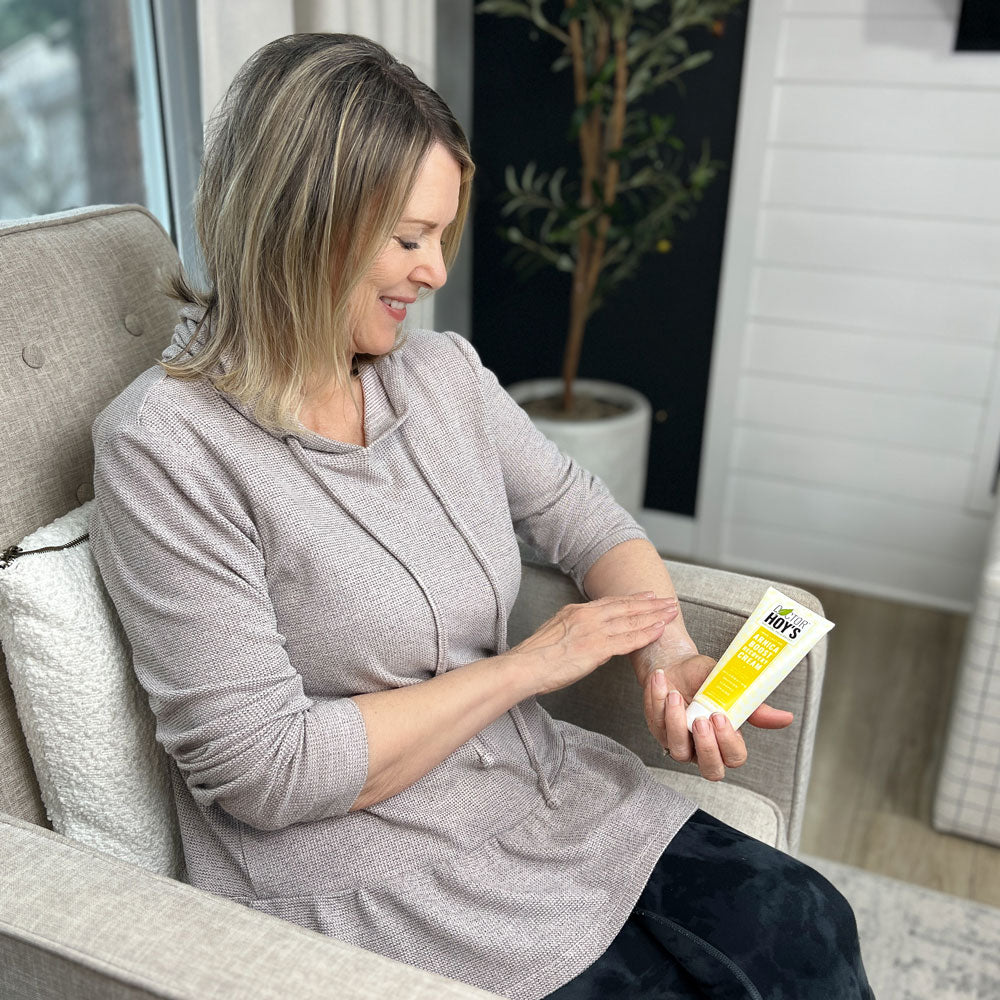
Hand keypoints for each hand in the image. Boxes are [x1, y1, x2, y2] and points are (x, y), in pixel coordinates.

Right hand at [507, 593, 679, 695]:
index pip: (611, 603)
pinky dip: (647, 634)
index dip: (632, 600)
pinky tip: (660, 630)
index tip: (648, 597)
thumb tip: (590, 639)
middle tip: (668, 601)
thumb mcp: (555, 634)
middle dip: (650, 604)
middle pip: (625, 607)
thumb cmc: (535, 658)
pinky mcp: (597, 647)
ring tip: (671, 612)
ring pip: (631, 620)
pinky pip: (628, 639)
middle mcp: (587, 616)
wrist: (525, 666)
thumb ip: (575, 632)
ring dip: (655, 616)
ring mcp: (593, 630)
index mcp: (576, 611)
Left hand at [643, 653, 793, 780]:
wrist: (677, 664)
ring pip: (679, 750)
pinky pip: (657, 725)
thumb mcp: (731, 689)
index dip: (728, 743)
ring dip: (676, 722)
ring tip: (676, 695)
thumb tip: (786, 718)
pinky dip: (658, 701)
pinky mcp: (659, 731)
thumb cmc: (706, 679)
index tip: (721, 717)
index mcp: (726, 741)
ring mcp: (680, 743)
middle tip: (702, 719)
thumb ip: (754, 708)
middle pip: (711, 770)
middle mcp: (703, 749)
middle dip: (706, 746)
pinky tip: (662, 680)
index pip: (733, 758)